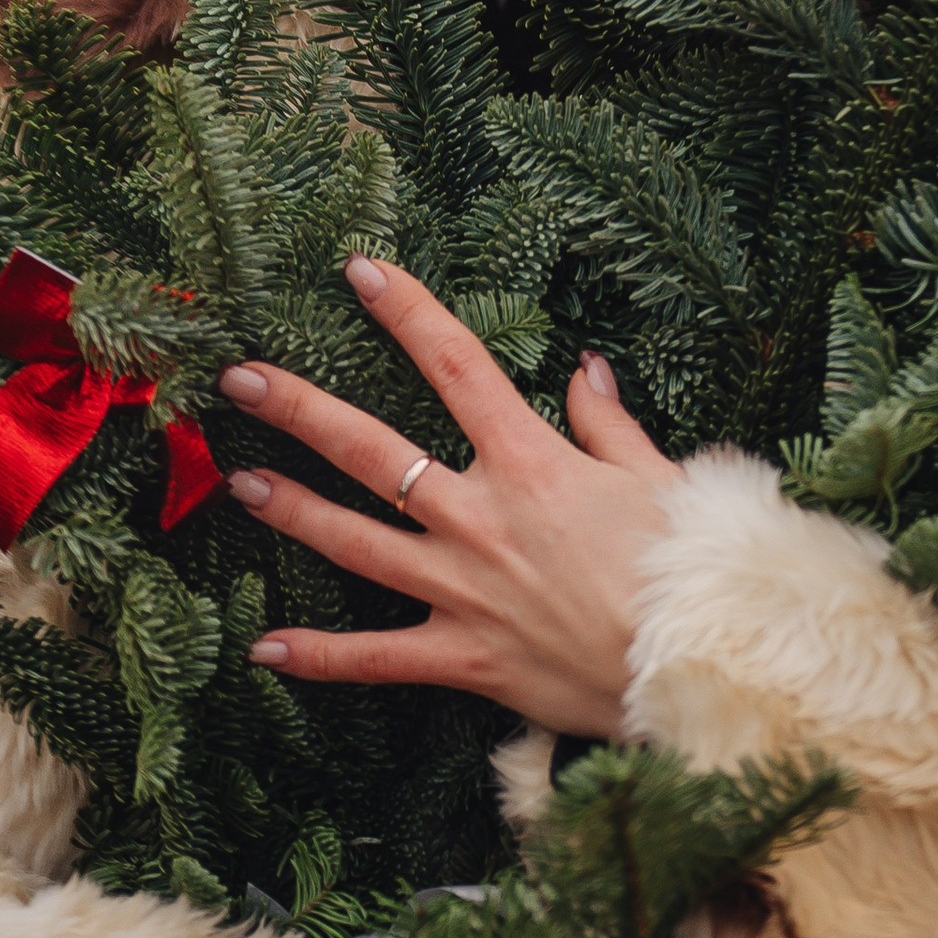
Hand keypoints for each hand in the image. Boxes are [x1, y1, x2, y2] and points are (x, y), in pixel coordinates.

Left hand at [221, 256, 679, 739]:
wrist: (698, 666)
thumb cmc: (690, 569)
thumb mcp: (659, 476)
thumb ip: (608, 424)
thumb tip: (586, 369)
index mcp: (531, 463)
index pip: (456, 366)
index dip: (406, 311)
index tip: (360, 271)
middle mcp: (481, 518)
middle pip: (371, 450)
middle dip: (299, 409)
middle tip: (240, 378)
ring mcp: (463, 589)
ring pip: (355, 542)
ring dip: (293, 510)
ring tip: (239, 483)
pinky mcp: (463, 657)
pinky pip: (376, 658)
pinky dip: (319, 656)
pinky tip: (263, 648)